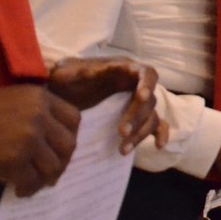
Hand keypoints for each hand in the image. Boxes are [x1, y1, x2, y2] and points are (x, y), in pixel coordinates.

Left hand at [48, 56, 165, 152]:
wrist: (60, 95)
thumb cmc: (64, 80)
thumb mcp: (65, 74)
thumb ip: (75, 72)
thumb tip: (87, 72)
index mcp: (124, 69)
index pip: (146, 73)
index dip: (147, 84)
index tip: (141, 97)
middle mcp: (135, 85)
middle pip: (150, 100)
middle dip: (137, 117)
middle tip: (121, 133)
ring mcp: (137, 103)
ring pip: (151, 117)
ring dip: (141, 133)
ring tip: (122, 150)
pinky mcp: (136, 118)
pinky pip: (156, 126)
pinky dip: (160, 135)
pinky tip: (158, 146)